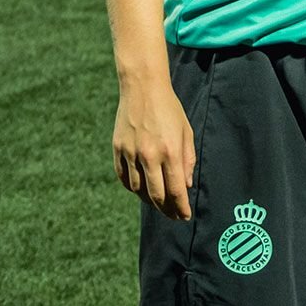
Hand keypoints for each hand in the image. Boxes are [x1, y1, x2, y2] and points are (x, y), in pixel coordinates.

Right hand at [113, 78, 196, 219]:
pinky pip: (124, 179)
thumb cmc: (169, 109)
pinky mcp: (118, 151)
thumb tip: (185, 186)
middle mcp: (149, 156)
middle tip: (174, 215)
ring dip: (149, 200)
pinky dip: (133, 188)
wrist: (143, 89)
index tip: (185, 216)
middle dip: (167, 210)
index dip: (180, 207)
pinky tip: (142, 190)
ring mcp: (130, 154)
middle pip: (156, 196)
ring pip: (138, 190)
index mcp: (170, 151)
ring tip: (159, 203)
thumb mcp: (186, 131)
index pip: (175, 190)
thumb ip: (187, 160)